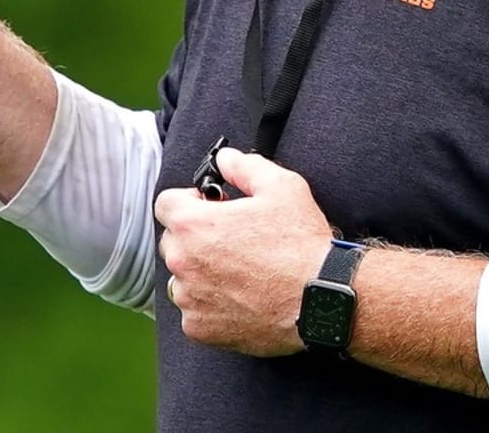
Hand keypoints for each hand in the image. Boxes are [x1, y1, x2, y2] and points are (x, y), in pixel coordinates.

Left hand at [155, 149, 332, 355]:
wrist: (322, 300)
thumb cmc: (301, 244)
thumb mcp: (279, 185)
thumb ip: (243, 165)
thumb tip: (224, 159)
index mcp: (192, 224)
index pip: (166, 203)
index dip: (189, 201)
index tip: (211, 209)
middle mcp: (183, 261)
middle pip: (172, 240)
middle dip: (194, 236)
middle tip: (229, 239)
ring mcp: (190, 298)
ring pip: (181, 277)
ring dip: (199, 272)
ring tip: (236, 271)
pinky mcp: (202, 329)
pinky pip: (193, 311)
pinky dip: (209, 305)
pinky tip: (238, 297)